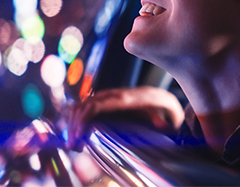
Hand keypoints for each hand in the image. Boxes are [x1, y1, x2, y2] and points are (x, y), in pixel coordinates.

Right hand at [66, 87, 183, 149]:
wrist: (163, 97)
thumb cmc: (164, 109)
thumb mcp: (167, 115)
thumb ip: (164, 120)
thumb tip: (162, 125)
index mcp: (129, 98)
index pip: (100, 103)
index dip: (85, 117)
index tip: (78, 135)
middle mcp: (117, 94)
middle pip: (87, 104)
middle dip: (75, 123)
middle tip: (72, 145)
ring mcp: (111, 96)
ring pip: (85, 104)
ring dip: (74, 121)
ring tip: (73, 143)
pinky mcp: (108, 101)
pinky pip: (88, 105)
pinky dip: (78, 117)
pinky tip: (75, 133)